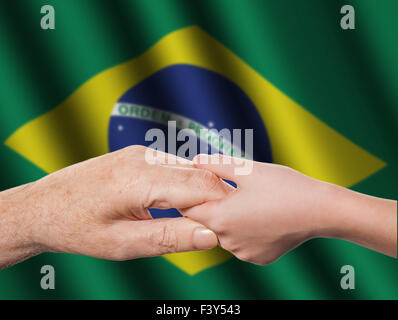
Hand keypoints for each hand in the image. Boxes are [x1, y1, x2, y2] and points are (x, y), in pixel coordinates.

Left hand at [0, 146, 228, 268]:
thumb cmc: (77, 228)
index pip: (202, 186)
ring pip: (188, 169)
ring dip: (200, 192)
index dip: (222, 206)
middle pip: (200, 174)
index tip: (229, 228)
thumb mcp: (122, 244)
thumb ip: (170, 239)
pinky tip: (179, 205)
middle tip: (217, 227)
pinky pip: (173, 167)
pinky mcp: (137, 155)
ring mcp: (140, 153)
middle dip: (214, 199)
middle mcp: (144, 158)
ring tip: (198, 220)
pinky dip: (185, 185)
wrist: (42, 206)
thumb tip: (211, 236)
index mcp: (140, 179)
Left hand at [182, 154, 396, 264]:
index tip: (201, 186)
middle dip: (213, 207)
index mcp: (221, 219)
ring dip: (229, 220)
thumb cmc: (284, 187)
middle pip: (207, 223)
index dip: (192, 197)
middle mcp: (228, 242)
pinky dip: (245, 232)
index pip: (189, 210)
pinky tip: (260, 217)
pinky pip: (242, 244)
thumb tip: (195, 160)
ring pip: (224, 234)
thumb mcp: (248, 170)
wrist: (321, 211)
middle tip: (229, 191)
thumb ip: (217, 165)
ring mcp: (244, 253)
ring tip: (248, 202)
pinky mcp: (259, 258)